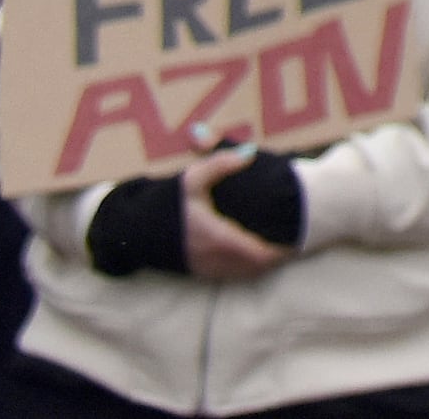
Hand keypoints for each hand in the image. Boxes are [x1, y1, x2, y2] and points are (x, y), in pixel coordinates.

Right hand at [174, 148, 287, 281]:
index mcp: (217, 237)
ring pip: (242, 274)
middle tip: (291, 243)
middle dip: (274, 257)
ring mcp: (204, 268)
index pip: (258, 254)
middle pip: (254, 267)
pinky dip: (245, 269)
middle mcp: (213, 258)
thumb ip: (220, 164)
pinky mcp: (196, 272)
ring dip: (261, 264)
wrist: (133, 231)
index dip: (279, 251)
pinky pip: (229, 276)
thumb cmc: (165, 204)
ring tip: (277, 249)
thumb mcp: (191, 180)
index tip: (295, 241)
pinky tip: (253, 256)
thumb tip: (248, 154)